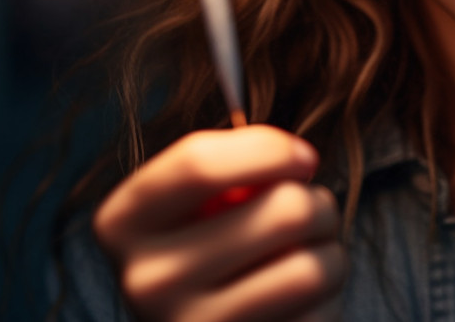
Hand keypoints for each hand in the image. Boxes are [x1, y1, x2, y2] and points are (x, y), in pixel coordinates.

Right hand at [93, 125, 345, 321]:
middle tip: (311, 216)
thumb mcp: (196, 200)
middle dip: (319, 204)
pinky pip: (318, 313)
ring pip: (312, 269)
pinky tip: (300, 305)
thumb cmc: (212, 246)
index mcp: (124, 222)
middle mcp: (146, 281)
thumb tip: (297, 162)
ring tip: (310, 259)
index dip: (272, 149)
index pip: (199, 163)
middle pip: (284, 211)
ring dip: (330, 256)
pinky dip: (326, 301)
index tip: (304, 159)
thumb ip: (233, 167)